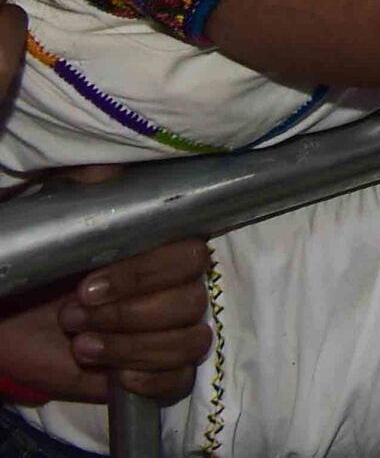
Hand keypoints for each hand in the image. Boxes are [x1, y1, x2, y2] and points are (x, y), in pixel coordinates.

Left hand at [0, 178, 210, 402]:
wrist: (16, 320)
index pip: (189, 256)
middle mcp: (177, 288)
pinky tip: (118, 376)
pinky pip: (182, 379)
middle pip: (190, 303)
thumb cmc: (45, 267)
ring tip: (81, 345)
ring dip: (132, 348)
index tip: (88, 286)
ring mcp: (172, 331)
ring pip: (190, 342)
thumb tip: (104, 171)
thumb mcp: (56, 222)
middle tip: (74, 315)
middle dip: (127, 315)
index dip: (143, 275)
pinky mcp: (160, 372)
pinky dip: (153, 378)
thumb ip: (81, 191)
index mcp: (163, 249)